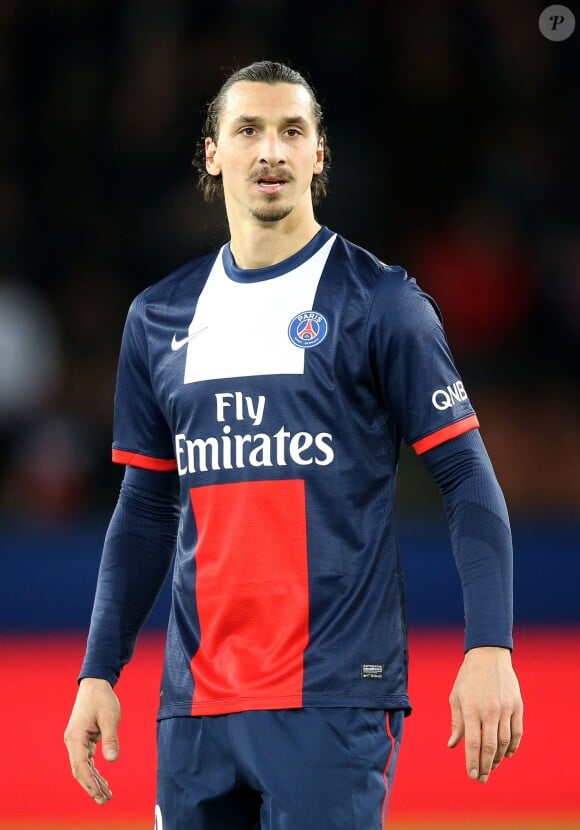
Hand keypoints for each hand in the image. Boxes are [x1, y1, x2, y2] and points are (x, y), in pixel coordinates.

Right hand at [64, 677, 120, 804]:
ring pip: (83, 767)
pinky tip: (102, 781)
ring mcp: (76, 741)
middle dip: (91, 786)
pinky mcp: (82, 739)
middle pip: (80, 770)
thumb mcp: (110, 717)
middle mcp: (72, 741)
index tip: (99, 794)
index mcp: (76, 737)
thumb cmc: (102, 698)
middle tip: (104, 800)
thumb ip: (111, 738)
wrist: (95, 684)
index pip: (80, 765)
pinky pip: (86, 760)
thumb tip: (112, 760)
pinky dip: (94, 771)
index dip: (89, 782)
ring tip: (106, 795)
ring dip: (93, 781)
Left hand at [448, 646, 522, 782]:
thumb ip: (456, 722)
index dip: (472, 762)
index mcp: (471, 709)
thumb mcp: (456, 697)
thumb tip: (452, 745)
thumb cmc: (468, 678)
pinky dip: (513, 746)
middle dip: (486, 766)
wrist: (488, 656)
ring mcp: (505, 708)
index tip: (472, 775)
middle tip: (482, 778)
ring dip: (499, 758)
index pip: (472, 743)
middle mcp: (489, 710)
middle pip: (490, 747)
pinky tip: (507, 754)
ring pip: (504, 742)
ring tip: (493, 766)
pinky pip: (517, 732)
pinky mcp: (517, 706)